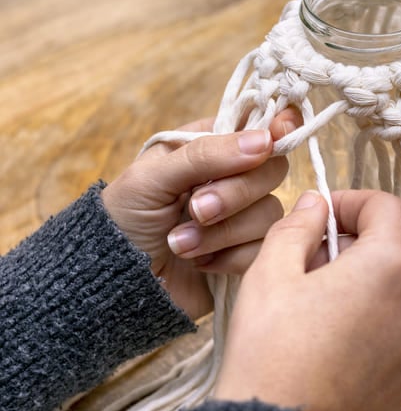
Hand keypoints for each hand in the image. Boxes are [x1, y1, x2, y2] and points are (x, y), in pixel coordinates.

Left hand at [101, 109, 300, 319]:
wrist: (115, 283)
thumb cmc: (123, 220)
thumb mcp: (152, 178)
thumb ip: (206, 155)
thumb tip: (265, 140)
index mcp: (210, 146)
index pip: (258, 127)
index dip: (276, 129)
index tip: (273, 139)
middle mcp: (233, 177)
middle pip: (272, 170)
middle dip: (235, 195)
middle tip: (196, 210)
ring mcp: (243, 217)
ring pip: (270, 213)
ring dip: (222, 232)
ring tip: (180, 245)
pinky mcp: (247, 253)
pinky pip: (265, 248)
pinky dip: (230, 258)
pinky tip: (201, 263)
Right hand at [214, 190, 400, 410]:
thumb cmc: (270, 349)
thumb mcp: (272, 270)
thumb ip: (299, 225)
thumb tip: (316, 203)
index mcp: (392, 267)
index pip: (388, 207)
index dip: (353, 202)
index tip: (323, 216)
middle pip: (396, 249)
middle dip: (356, 245)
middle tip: (311, 262)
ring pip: (399, 291)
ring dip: (366, 284)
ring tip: (320, 304)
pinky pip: (399, 331)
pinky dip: (374, 322)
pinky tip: (334, 339)